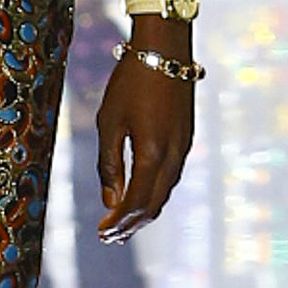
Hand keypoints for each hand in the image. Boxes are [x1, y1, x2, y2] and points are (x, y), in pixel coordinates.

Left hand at [95, 37, 194, 240]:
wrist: (166, 49)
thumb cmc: (131, 82)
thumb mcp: (109, 121)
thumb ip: (109, 163)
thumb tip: (110, 202)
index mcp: (152, 153)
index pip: (135, 202)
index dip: (118, 223)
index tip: (101, 233)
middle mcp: (173, 156)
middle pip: (153, 205)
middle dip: (131, 225)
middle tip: (109, 238)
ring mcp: (184, 149)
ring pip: (164, 194)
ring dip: (142, 213)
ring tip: (122, 226)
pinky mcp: (186, 140)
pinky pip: (170, 179)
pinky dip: (153, 195)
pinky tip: (139, 196)